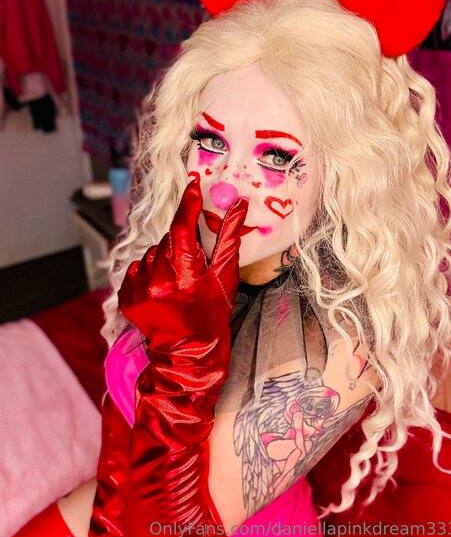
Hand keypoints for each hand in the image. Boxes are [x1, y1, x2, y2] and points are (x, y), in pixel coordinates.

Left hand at [118, 178, 247, 353]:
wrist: (187, 350)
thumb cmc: (211, 314)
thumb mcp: (225, 277)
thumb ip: (229, 238)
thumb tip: (238, 205)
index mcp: (185, 276)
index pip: (182, 228)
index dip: (188, 204)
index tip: (193, 186)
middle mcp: (158, 281)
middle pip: (168, 239)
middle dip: (181, 241)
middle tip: (193, 260)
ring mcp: (138, 289)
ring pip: (152, 252)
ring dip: (165, 257)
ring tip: (177, 279)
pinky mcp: (125, 296)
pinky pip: (137, 267)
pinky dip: (150, 269)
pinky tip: (162, 286)